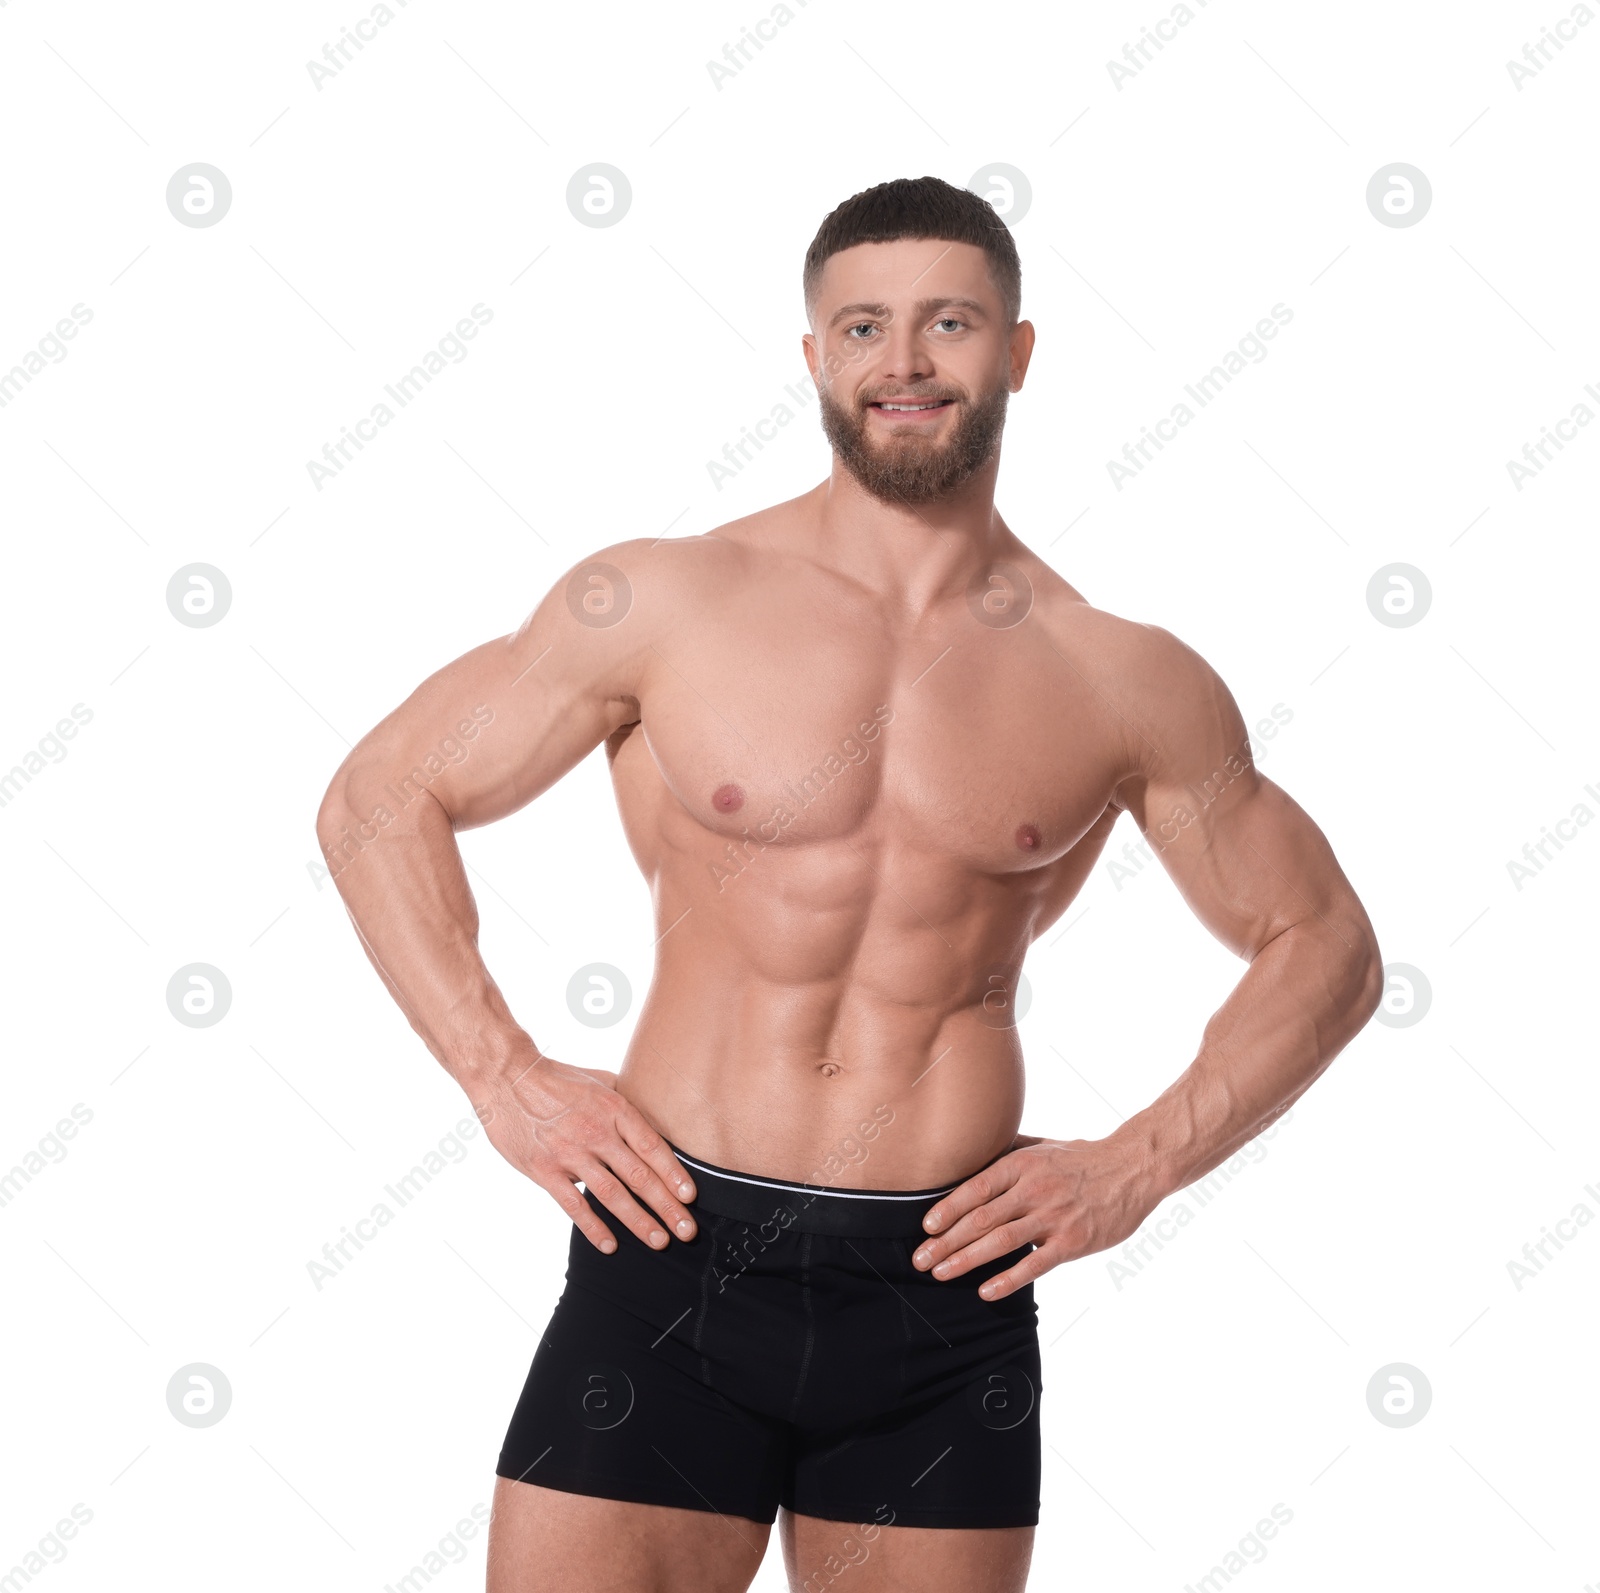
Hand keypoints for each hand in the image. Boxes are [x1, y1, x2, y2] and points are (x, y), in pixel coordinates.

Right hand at [477, 1054, 698, 1254]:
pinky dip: (592, 1227)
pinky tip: (610, 1245)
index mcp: (614, 1108)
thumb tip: (655, 1111)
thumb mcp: (599, 1080)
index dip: (674, 1174)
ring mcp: (570, 1153)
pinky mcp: (544, 1170)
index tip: (691, 1197)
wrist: (507, 1078)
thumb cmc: (557, 1078)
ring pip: (612, 1194)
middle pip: (639, 1175)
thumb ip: (626, 1099)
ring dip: (638, 1221)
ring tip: (659, 1241)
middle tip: (687, 1230)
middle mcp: (597, 1132)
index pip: (652, 1147)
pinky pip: (573, 1204)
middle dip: (667, 1206)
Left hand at [911, 1136, 1155, 1300]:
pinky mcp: (1073, 1242)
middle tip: (920, 1259)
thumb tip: (973, 1148)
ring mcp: (1053, 1216)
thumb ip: (1009, 1150)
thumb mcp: (1043, 1145)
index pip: (975, 1189)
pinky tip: (986, 1291)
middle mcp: (1033, 1189)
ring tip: (941, 1273)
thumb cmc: (1082, 1158)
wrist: (1132, 1169)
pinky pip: (1034, 1264)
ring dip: (966, 1260)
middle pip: (980, 1219)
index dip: (947, 1210)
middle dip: (946, 1241)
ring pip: (1000, 1241)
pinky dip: (1008, 1279)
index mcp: (1022, 1165)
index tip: (925, 1228)